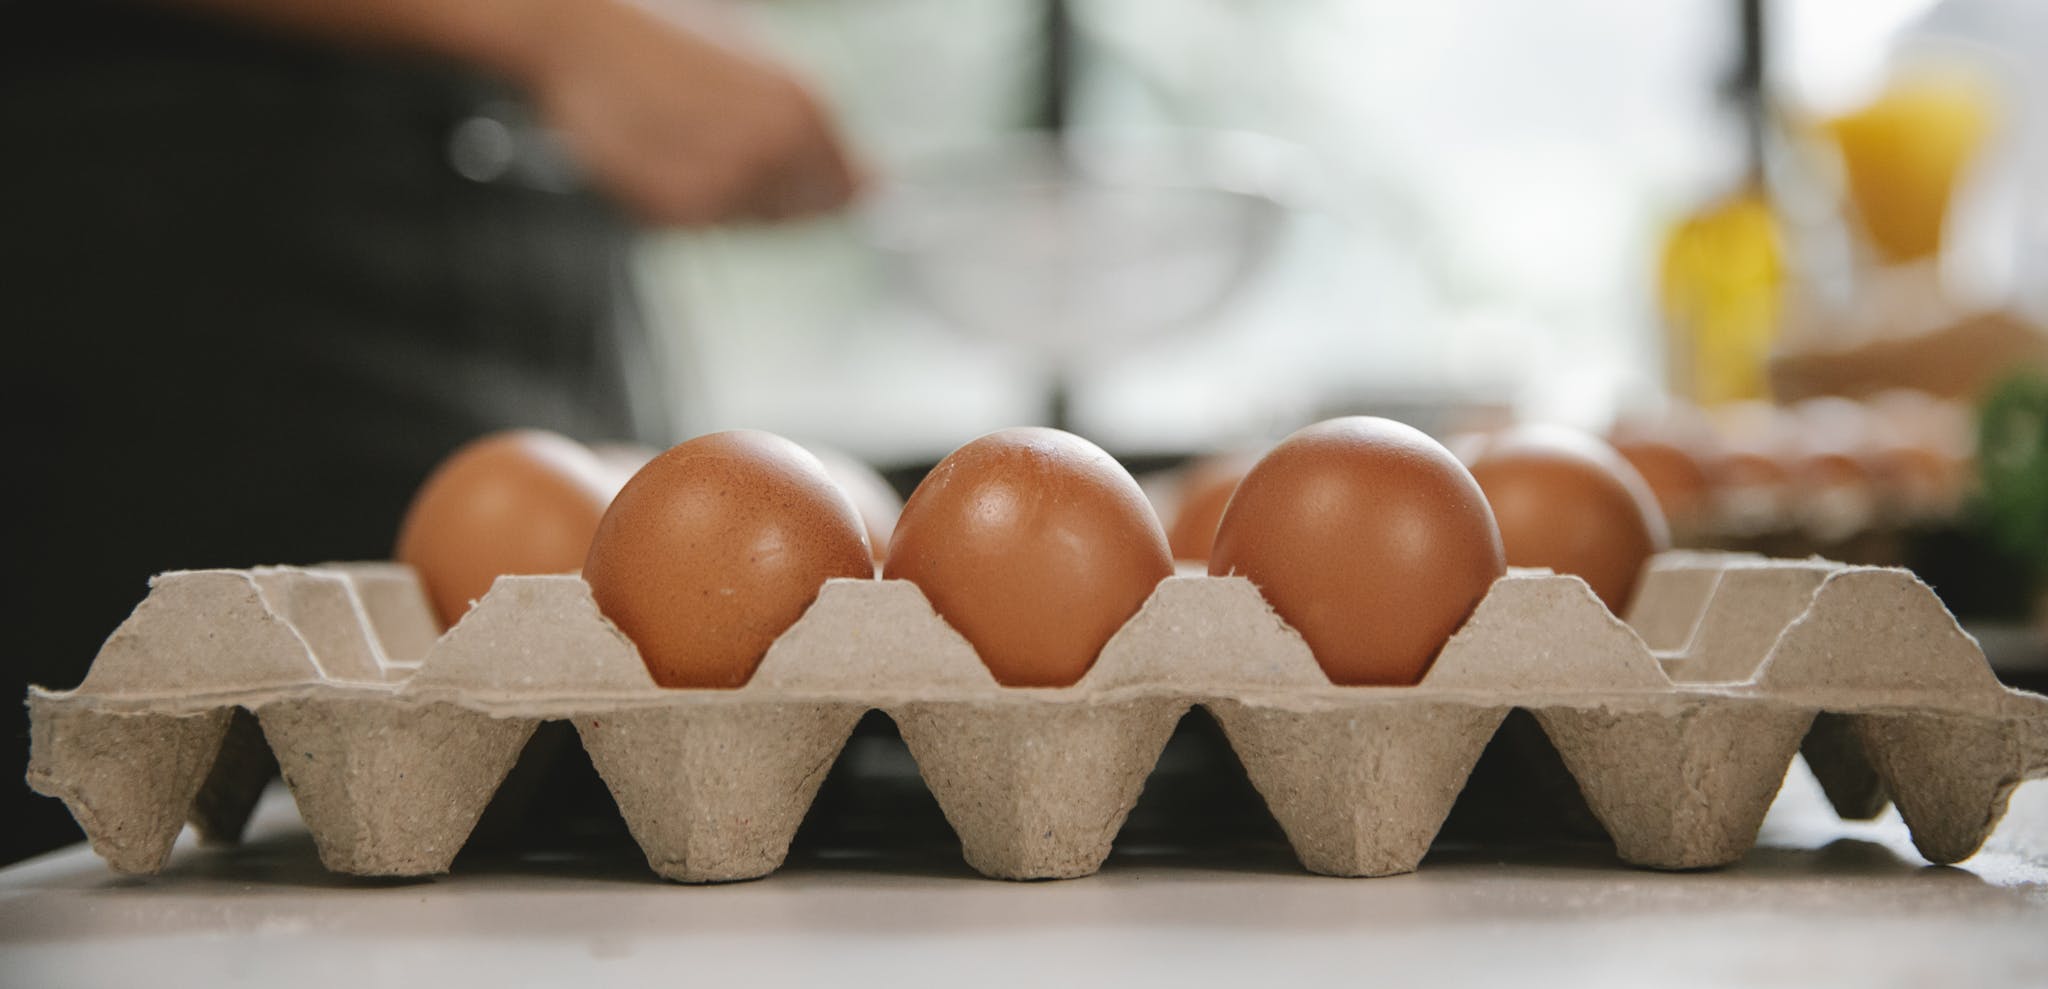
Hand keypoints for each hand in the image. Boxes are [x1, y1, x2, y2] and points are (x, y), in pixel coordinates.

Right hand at [514, 0, 858, 225]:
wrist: (579, 28)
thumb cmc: (660, 25)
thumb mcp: (753, 52)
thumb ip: (810, 116)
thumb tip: (865, 174)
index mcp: (803, 106)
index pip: (852, 185)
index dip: (842, 189)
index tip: (840, 191)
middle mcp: (771, 151)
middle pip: (807, 209)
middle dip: (789, 189)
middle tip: (741, 151)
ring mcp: (724, 184)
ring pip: (754, 217)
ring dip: (738, 192)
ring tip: (696, 137)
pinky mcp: (675, 207)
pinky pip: (704, 220)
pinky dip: (692, 196)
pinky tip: (669, 149)